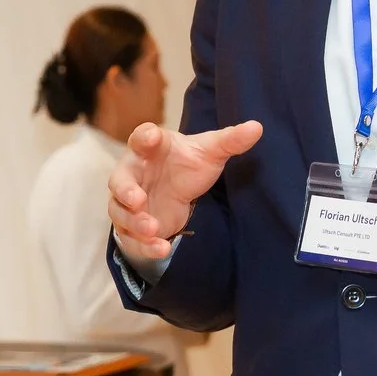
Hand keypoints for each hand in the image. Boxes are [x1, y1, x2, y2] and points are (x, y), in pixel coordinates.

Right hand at [107, 121, 264, 260]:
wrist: (177, 191)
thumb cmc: (187, 164)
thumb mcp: (210, 152)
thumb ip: (230, 140)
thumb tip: (257, 127)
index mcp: (148, 148)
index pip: (140, 137)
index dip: (145, 137)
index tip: (153, 137)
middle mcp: (132, 173)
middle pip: (119, 180)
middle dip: (125, 190)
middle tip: (137, 199)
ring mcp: (129, 201)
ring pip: (121, 212)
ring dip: (135, 221)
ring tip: (152, 228)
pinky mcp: (133, 225)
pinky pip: (131, 237)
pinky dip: (144, 244)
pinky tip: (162, 248)